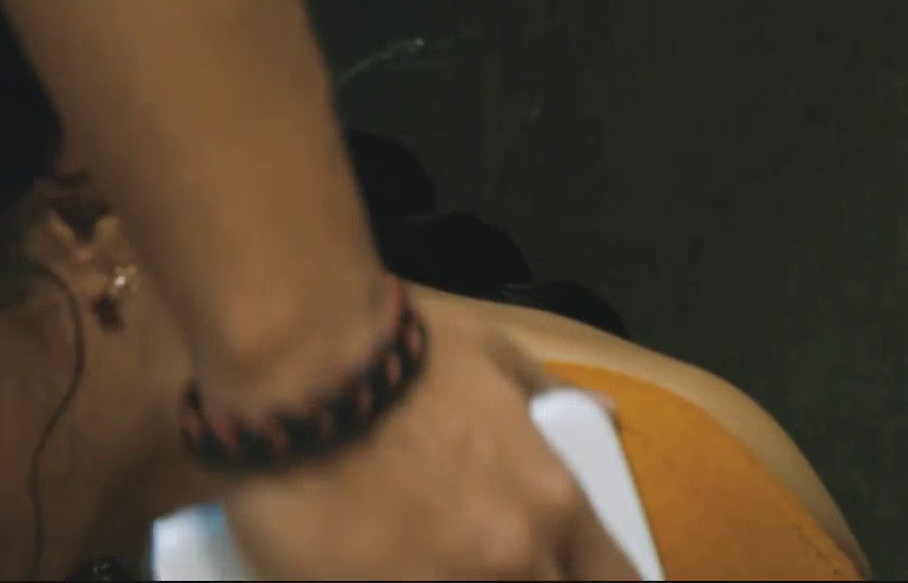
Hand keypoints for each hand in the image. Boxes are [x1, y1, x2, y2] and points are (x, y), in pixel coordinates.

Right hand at [217, 287, 639, 579]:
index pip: (612, 579)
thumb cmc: (391, 348)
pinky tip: (368, 563)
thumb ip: (545, 389)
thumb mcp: (487, 350)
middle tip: (471, 555)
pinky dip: (391, 581)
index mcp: (550, 503)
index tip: (559, 568)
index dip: (587, 578)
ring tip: (414, 554)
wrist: (296, 364)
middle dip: (520, 578)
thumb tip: (605, 412)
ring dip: (454, 578)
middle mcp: (510, 560)